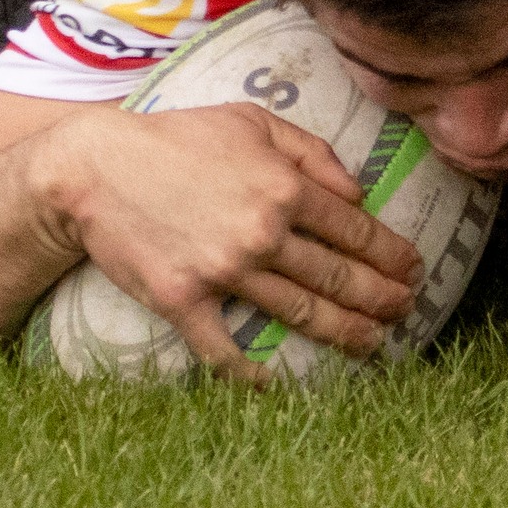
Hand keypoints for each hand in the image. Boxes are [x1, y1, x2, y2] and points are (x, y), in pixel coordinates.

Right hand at [40, 103, 421, 382]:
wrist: (94, 167)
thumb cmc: (179, 137)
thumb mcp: (253, 120)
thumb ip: (313, 152)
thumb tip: (360, 193)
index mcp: (285, 187)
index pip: (355, 231)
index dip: (391, 254)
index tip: (413, 269)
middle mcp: (263, 233)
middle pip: (338, 277)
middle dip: (381, 298)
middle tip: (405, 310)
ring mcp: (224, 271)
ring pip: (300, 312)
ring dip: (344, 333)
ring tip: (373, 344)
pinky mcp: (184, 300)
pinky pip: (225, 348)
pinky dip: (253, 372)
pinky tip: (279, 386)